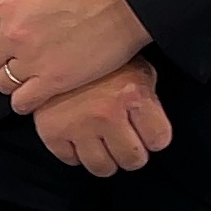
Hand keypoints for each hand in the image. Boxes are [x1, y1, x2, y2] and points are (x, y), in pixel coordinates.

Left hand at [0, 0, 146, 110]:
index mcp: (6, 5)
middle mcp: (14, 35)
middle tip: (18, 50)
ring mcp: (32, 60)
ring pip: (1, 82)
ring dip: (11, 77)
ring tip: (29, 69)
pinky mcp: (54, 81)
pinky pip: (22, 102)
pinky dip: (24, 99)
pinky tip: (35, 89)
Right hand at [30, 61, 171, 177]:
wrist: (56, 43)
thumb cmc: (103, 59)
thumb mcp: (136, 69)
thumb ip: (147, 98)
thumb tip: (153, 131)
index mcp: (132, 94)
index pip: (159, 140)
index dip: (154, 136)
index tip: (147, 132)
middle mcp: (106, 113)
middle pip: (133, 160)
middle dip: (133, 153)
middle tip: (126, 141)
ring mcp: (77, 125)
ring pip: (102, 168)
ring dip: (107, 159)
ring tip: (103, 143)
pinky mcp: (51, 131)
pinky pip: (71, 160)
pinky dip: (76, 153)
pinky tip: (80, 137)